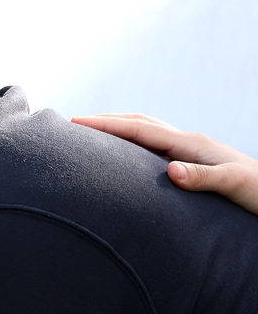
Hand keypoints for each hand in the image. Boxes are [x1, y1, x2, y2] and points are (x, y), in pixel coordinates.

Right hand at [72, 113, 257, 214]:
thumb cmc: (256, 193)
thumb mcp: (232, 186)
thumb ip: (202, 178)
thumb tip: (170, 171)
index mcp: (190, 144)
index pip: (140, 129)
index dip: (106, 124)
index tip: (77, 121)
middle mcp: (185, 143)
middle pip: (137, 122)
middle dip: (105, 120)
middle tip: (73, 122)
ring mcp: (187, 151)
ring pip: (143, 131)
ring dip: (115, 128)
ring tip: (88, 133)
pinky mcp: (187, 162)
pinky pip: (149, 146)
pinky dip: (127, 142)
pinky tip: (118, 154)